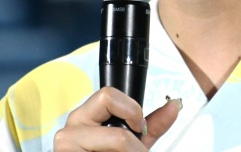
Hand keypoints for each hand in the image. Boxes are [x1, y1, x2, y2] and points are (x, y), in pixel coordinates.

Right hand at [53, 87, 180, 150]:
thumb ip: (153, 124)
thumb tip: (176, 104)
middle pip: (109, 109)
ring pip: (118, 138)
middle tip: (136, 151)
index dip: (131, 110)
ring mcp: (65, 146)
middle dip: (131, 136)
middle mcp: (70, 128)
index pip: (108, 94)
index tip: (140, 127)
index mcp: (84, 117)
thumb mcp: (133, 143)